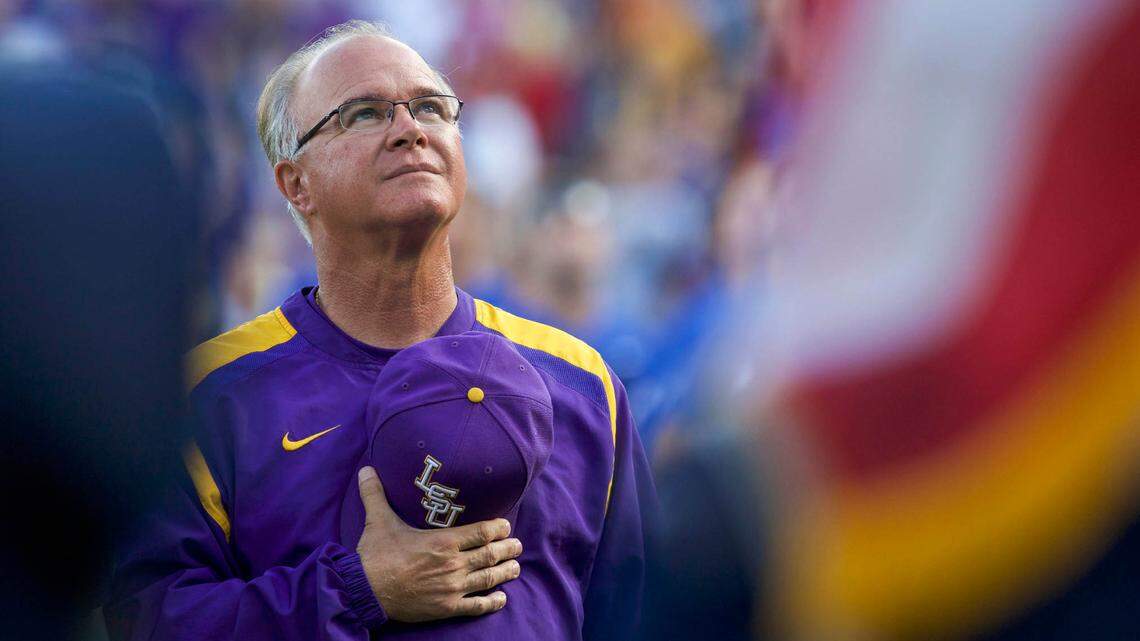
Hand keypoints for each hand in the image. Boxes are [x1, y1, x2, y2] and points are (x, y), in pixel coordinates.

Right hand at [355, 466, 522, 621]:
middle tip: (518, 545)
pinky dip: (492, 602)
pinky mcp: (446, 608)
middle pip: (491, 554)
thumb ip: (376, 494)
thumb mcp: (377, 520)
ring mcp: (452, 588)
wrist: (364, 591)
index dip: (499, 528)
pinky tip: (501, 598)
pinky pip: (476, 606)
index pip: (483, 531)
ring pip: (489, 578)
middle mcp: (453, 563)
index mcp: (443, 541)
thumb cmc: (375, 555)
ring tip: (516, 567)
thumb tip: (366, 469)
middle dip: (508, 549)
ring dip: (506, 572)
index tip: (505, 525)